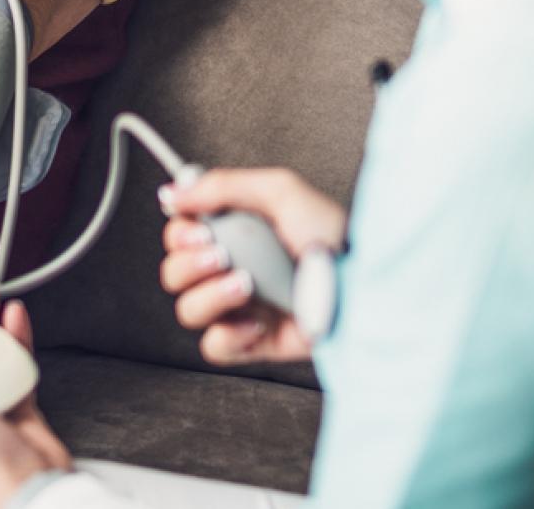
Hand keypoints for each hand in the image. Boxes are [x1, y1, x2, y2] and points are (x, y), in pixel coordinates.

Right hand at [158, 167, 346, 365]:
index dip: (180, 233)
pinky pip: (215, 346)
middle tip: (222, 255)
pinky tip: (257, 320)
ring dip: (209, 295)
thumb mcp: (280, 191)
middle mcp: (232, 269)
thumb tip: (174, 192)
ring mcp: (240, 308)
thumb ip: (223, 186)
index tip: (199, 229)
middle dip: (190, 263)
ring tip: (246, 284)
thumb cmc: (331, 235)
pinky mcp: (252, 342)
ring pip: (188, 310)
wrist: (360, 284)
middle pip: (174, 273)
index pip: (180, 235)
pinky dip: (229, 334)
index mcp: (235, 233)